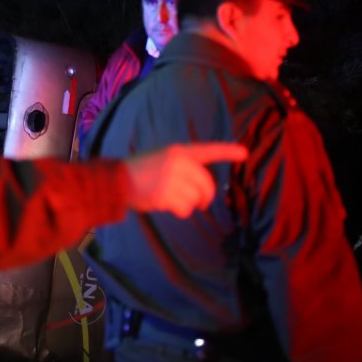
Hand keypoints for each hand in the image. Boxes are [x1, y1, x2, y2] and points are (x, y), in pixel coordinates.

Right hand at [123, 143, 246, 216]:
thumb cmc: (139, 171)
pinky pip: (185, 209)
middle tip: (202, 204)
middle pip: (206, 184)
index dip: (227, 151)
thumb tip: (201, 193)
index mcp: (178, 151)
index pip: (207, 150)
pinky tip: (167, 206)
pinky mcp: (166, 195)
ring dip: (188, 205)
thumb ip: (182, 169)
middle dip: (205, 197)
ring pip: (196, 199)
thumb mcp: (162, 159)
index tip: (244, 153)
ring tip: (172, 201)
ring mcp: (172, 178)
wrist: (117, 180)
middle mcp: (178, 163)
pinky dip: (180, 212)